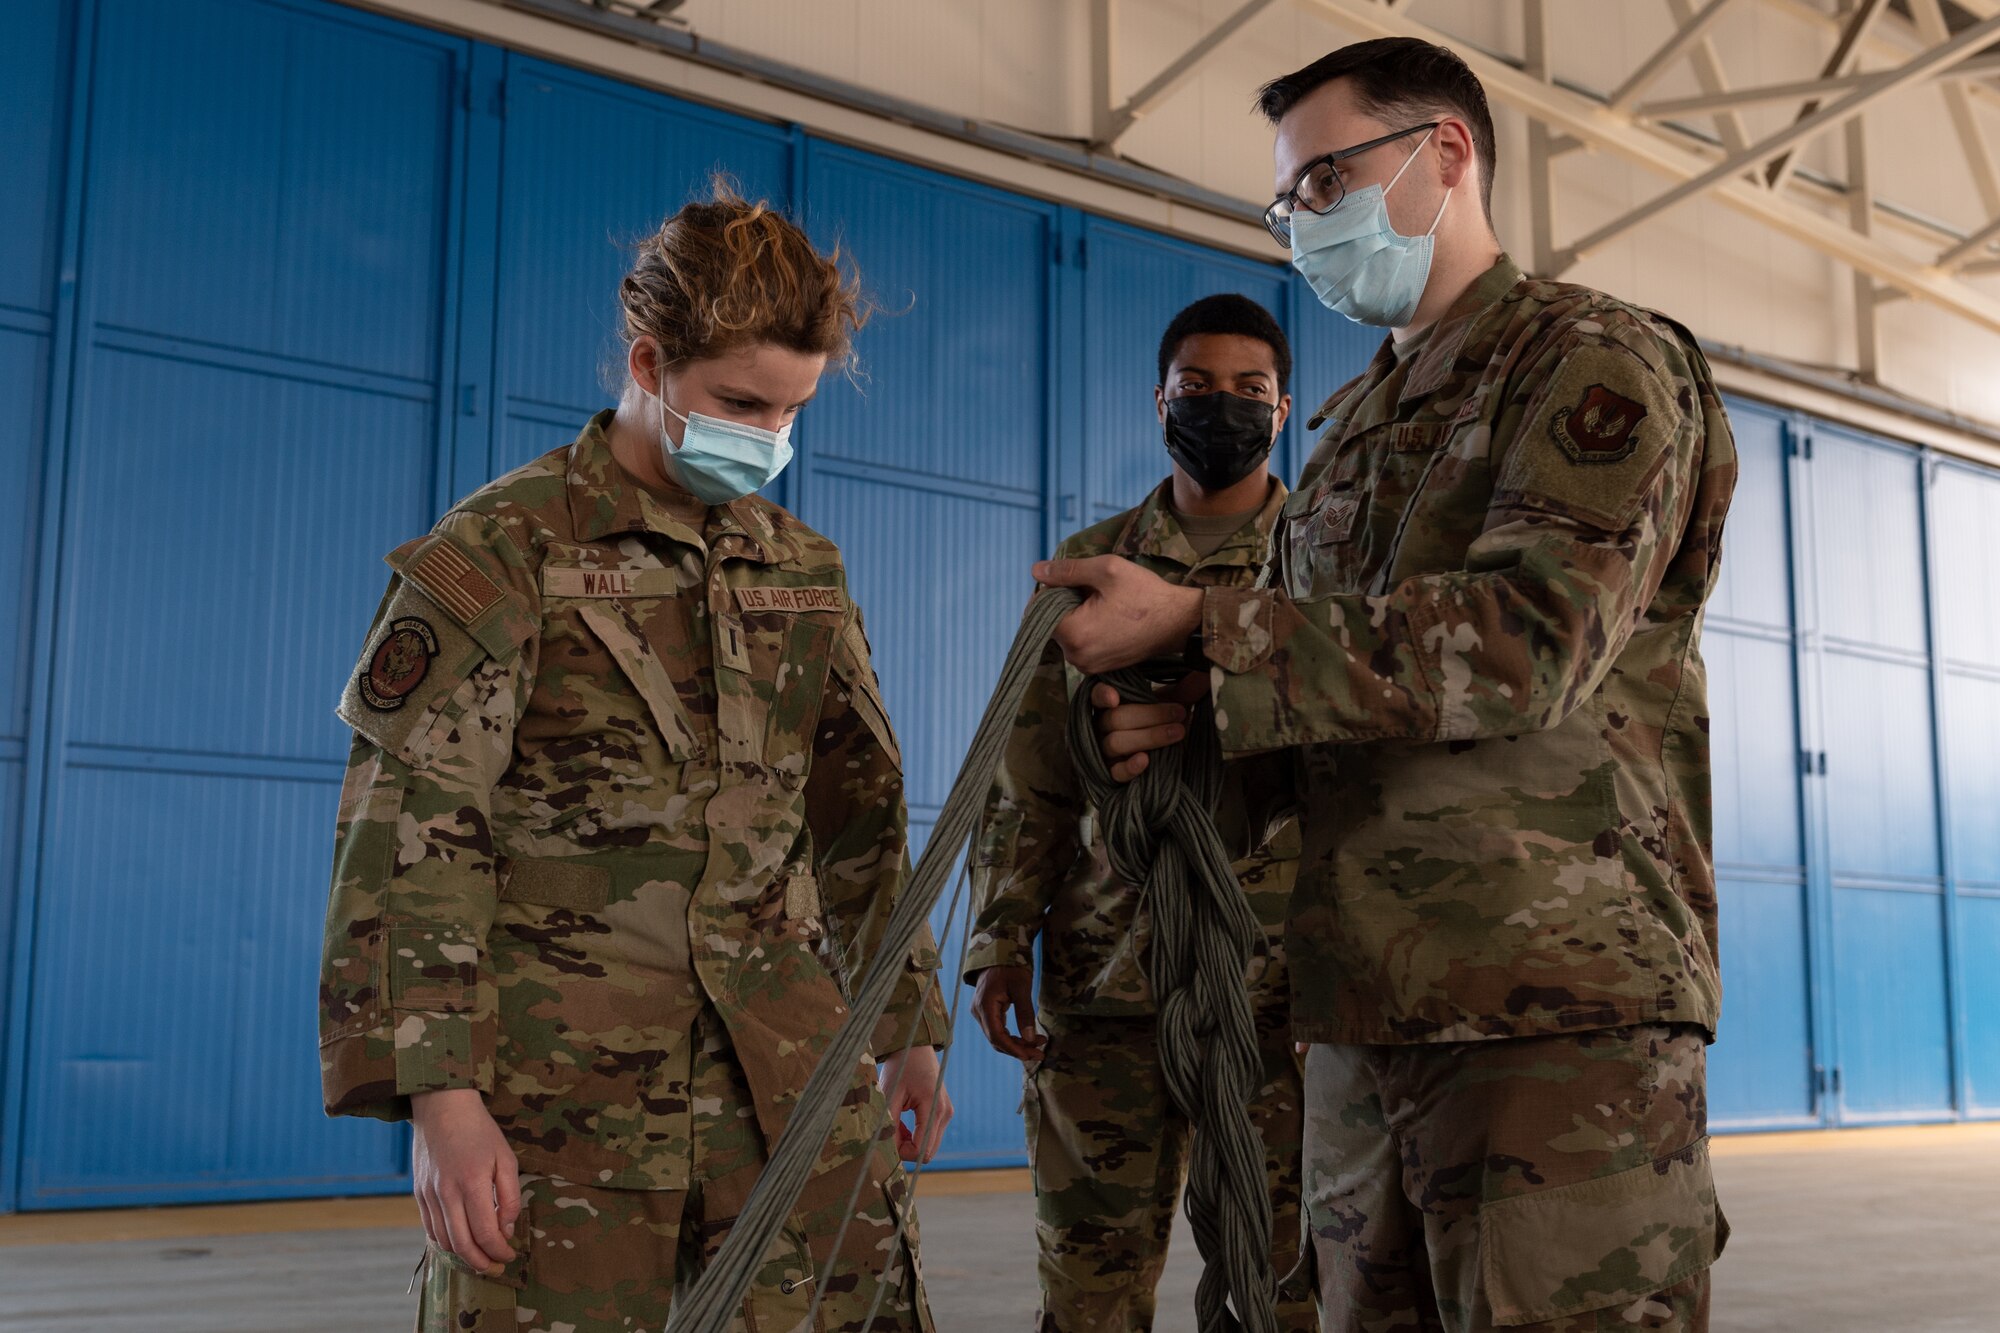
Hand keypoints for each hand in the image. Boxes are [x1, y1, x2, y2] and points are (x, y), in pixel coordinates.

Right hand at [411, 1088, 519, 1273]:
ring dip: (462, 1256)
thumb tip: (506, 1228)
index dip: (499, 1250)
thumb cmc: (479, 1131)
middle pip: (462, 1244)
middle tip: (497, 1266)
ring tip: (480, 1259)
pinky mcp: (419, 1193)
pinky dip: (445, 1243)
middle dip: (481, 1262)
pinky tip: (460, 1244)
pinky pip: (430, 1229)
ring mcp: (429, 1195)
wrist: (442, 1107)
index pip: (485, 1232)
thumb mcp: (505, 1157)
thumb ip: (510, 1195)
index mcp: (472, 1183)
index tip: (511, 1255)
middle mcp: (447, 1193)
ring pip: (444, 1240)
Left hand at [880, 1046, 953, 1163]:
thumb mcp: (890, 1094)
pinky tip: (903, 1122)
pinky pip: (930, 1136)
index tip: (887, 1139)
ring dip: (910, 1142)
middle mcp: (945, 1114)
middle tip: (890, 1131)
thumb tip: (888, 1149)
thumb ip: (890, 1124)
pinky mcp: (943, 1113)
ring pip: (929, 1146)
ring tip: (896, 1123)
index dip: (902, 1152)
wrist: (915, 1047)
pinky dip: (915, 1135)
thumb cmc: (901, 1067)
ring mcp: (946, 1114)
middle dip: (906, 1148)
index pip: (921, 1149)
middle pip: (927, 1152)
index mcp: (934, 1108)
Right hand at [971, 965, 1045, 1062]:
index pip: (997, 1036)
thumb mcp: (1022, 987)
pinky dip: (1012, 1037)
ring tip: (1038, 1045)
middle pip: (996, 1040)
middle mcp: (979, 1012)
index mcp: (985, 1006)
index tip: (1030, 1055)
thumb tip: (1030, 1038)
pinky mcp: (986, 1012)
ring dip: (1017, 1044)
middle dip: (1018, 1049)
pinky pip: (998, 1030)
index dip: (1013, 1049)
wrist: (999, 951)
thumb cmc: (1010, 966)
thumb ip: (1025, 1012)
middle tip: (1040, 1053)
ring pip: (997, 1037)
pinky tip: (1028, 1038)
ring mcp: (981, 1012)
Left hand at [1033, 556, 1203, 675]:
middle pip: (1050, 622)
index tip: (1073, 579)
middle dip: (1063, 602)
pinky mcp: (1098, 668)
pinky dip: (1086, 628)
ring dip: (1075, 615)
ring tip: (1102, 602)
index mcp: (1073, 634)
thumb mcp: (1107, 570)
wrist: (1180, 621)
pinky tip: (1107, 616)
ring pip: (1065, 633)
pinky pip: (1079, 644)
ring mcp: (1087, 666)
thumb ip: (1068, 570)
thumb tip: (1036, 570)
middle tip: (1092, 589)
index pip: (1038, 608)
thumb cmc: (1146, 594)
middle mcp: (1076, 657)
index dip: (1051, 588)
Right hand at [1090, 673, 1206, 782]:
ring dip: (1149, 736)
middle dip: (1150, 715)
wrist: (1166, 757)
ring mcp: (1104, 752)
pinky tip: (1145, 760)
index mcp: (1110, 705)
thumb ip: (1184, 692)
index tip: (1115, 697)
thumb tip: (1204, 677)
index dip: (1102, 695)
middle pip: (1115, 719)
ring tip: (1178, 732)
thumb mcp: (1172, 705)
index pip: (1095, 696)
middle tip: (1180, 712)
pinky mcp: (1111, 774)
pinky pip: (1116, 772)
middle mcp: (1101, 727)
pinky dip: (1130, 767)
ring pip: (1116, 742)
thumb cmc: (1161, 724)